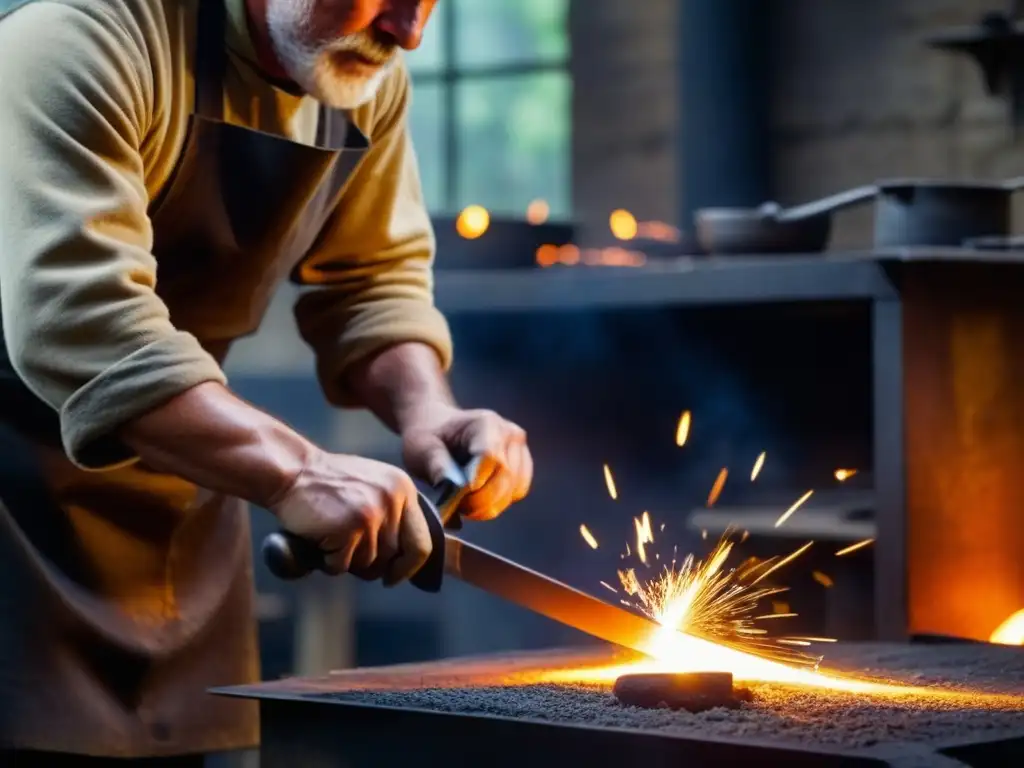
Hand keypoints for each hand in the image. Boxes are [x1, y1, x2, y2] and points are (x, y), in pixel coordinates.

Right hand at [269, 450, 430, 585]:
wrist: (292, 471)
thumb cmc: (328, 485)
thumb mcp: (373, 487)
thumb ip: (393, 515)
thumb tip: (405, 560)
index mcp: (404, 490)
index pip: (423, 542)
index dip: (409, 567)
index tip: (393, 576)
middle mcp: (394, 501)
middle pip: (394, 557)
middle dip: (371, 564)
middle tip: (347, 551)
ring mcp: (373, 514)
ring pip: (368, 564)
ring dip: (346, 560)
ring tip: (331, 535)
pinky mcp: (350, 527)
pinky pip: (343, 565)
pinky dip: (328, 561)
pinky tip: (320, 538)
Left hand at [401, 405, 532, 520]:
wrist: (439, 428)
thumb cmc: (429, 436)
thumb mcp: (422, 447)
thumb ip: (437, 466)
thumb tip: (452, 487)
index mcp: (486, 423)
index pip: (491, 457)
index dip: (476, 482)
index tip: (457, 496)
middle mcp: (510, 434)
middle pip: (506, 476)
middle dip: (481, 500)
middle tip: (458, 507)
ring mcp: (520, 449)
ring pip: (514, 488)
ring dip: (490, 504)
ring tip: (466, 503)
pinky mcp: (523, 465)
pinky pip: (517, 491)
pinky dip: (499, 502)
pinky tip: (479, 499)